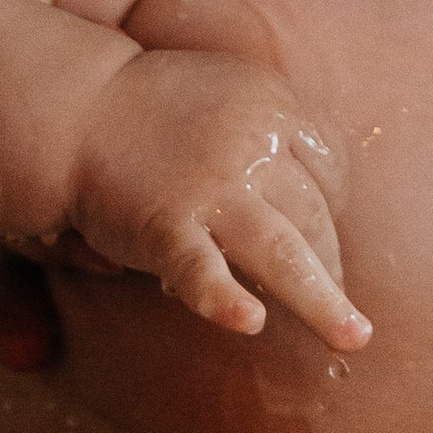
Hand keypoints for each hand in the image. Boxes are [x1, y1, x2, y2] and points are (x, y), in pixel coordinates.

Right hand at [60, 49, 370, 352]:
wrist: (80, 104)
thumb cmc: (162, 107)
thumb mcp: (234, 93)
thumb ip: (274, 135)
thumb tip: (317, 203)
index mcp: (274, 105)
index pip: (331, 167)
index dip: (331, 205)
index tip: (318, 233)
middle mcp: (252, 144)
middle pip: (316, 215)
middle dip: (332, 267)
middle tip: (345, 316)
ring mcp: (211, 186)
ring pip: (283, 251)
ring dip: (322, 302)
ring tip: (351, 339)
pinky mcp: (166, 224)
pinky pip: (202, 269)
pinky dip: (224, 299)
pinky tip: (248, 323)